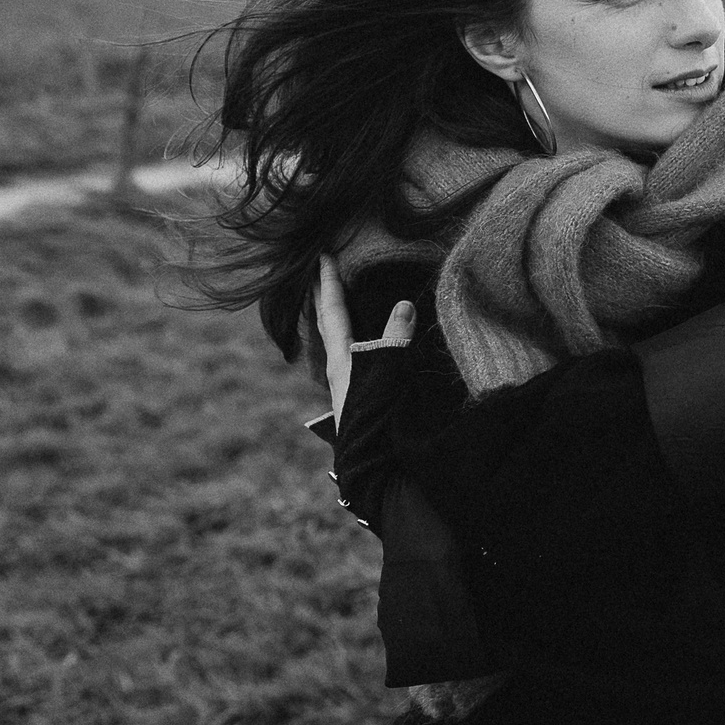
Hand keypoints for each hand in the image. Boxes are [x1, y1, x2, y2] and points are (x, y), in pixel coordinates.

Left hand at [306, 254, 416, 424]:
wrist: (372, 468)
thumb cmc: (375, 422)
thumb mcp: (387, 377)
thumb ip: (394, 341)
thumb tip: (403, 305)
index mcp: (340, 360)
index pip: (332, 312)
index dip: (329, 283)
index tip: (323, 256)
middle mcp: (339, 368)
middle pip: (326, 323)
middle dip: (324, 295)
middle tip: (321, 270)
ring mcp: (347, 381)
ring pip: (336, 339)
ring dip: (335, 315)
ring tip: (336, 297)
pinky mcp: (358, 391)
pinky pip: (348, 351)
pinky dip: (350, 334)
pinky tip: (359, 338)